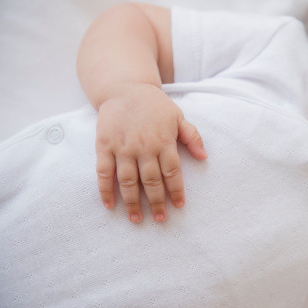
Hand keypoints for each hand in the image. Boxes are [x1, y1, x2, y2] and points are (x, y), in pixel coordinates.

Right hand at [95, 84, 206, 222]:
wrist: (125, 88)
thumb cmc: (155, 105)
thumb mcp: (178, 117)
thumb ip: (192, 136)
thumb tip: (204, 157)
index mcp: (163, 141)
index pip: (172, 172)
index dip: (176, 191)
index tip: (178, 206)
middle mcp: (143, 147)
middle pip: (151, 181)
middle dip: (156, 202)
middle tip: (160, 219)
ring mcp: (122, 148)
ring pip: (127, 181)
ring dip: (132, 202)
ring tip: (137, 219)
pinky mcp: (104, 146)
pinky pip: (104, 172)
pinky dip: (105, 190)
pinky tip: (110, 205)